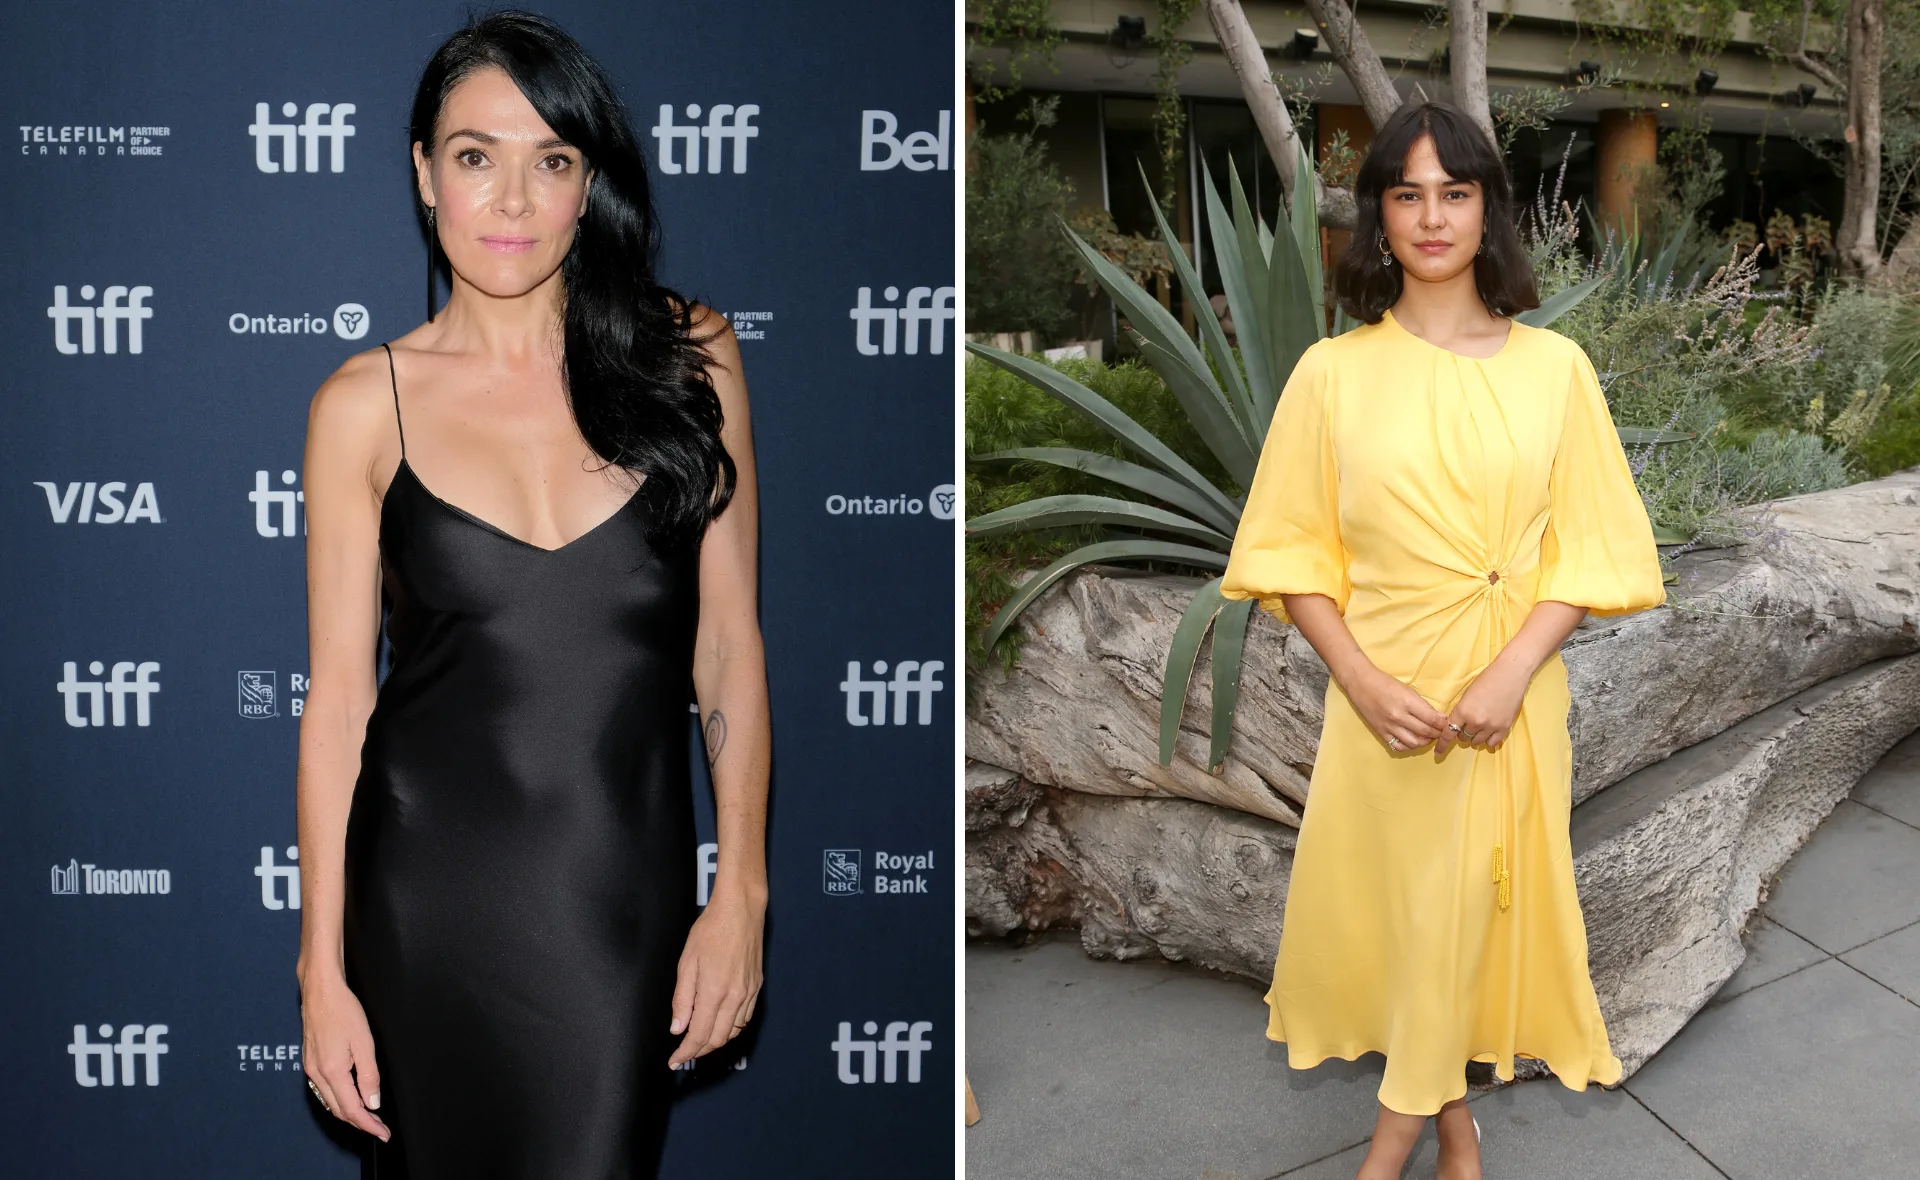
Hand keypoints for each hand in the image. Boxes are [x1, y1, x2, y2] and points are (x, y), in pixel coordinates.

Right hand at [300, 973, 389, 1141]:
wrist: (320, 990)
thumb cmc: (343, 1010)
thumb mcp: (364, 1042)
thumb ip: (369, 1075)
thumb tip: (373, 1102)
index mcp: (332, 1071)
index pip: (352, 1110)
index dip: (369, 1125)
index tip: (383, 1133)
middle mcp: (317, 1074)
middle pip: (339, 1110)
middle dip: (361, 1122)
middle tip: (380, 1128)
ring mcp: (311, 1069)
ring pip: (330, 1102)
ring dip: (349, 1113)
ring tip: (369, 1117)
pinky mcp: (309, 1062)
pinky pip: (323, 1091)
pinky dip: (338, 1100)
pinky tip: (349, 1098)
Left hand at [667, 887, 765, 1068]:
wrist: (741, 910)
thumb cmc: (712, 929)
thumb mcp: (687, 962)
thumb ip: (682, 999)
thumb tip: (678, 1027)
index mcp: (715, 992)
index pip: (699, 1035)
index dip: (686, 1052)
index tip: (675, 1061)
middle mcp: (735, 997)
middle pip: (718, 1039)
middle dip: (700, 1050)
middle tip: (684, 1052)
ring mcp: (749, 992)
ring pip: (734, 1031)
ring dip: (716, 1041)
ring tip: (700, 1040)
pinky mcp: (757, 986)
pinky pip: (745, 1017)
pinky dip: (731, 1028)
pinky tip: (721, 1024)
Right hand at [1345, 663, 1449, 753]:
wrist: (1361, 683)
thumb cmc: (1385, 682)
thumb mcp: (1407, 690)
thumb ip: (1422, 705)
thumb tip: (1438, 718)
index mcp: (1408, 703)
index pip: (1433, 719)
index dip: (1444, 724)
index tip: (1448, 724)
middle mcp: (1399, 717)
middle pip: (1426, 732)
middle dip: (1437, 734)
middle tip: (1441, 732)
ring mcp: (1389, 726)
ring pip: (1414, 743)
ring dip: (1425, 742)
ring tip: (1428, 737)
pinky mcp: (1381, 732)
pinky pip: (1398, 746)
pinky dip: (1408, 747)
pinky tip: (1412, 741)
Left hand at [1436, 660, 1529, 753]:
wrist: (1510, 675)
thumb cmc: (1487, 680)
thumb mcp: (1467, 695)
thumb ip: (1461, 711)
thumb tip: (1457, 725)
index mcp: (1463, 711)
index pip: (1448, 733)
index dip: (1442, 744)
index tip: (1438, 753)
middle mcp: (1475, 721)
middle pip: (1463, 737)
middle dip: (1463, 732)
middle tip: (1468, 723)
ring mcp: (1491, 726)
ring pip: (1477, 741)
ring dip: (1475, 736)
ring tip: (1481, 724)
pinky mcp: (1504, 728)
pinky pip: (1492, 743)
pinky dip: (1489, 739)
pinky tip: (1490, 730)